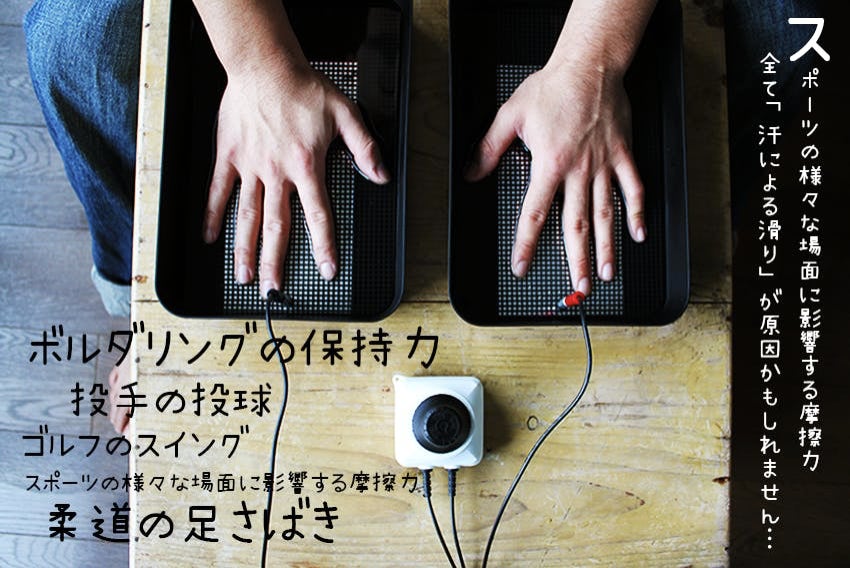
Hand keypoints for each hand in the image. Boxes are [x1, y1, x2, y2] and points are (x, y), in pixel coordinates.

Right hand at [202, 61, 388, 296]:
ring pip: (246, 216)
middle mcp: (276, 173)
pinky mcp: (228, 156)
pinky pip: (218, 191)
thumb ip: (365, 149)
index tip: (326, 270)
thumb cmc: (303, 88)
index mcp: (306, 167)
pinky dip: (214, 215)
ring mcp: (249, 166)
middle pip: (276, 226)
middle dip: (275, 262)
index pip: (318, 216)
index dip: (323, 246)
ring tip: (243, 276)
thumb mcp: (346, 115)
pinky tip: (211, 237)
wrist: (264, 65)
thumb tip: (380, 176)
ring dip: (244, 249)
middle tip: (273, 289)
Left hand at [464, 60, 644, 295]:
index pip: (534, 214)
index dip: (526, 245)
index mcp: (549, 164)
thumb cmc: (552, 87)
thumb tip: (472, 173)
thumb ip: (489, 149)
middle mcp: (579, 170)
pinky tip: (639, 234)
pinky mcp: (623, 154)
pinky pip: (633, 188)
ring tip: (607, 273)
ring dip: (607, 246)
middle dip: (576, 260)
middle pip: (576, 225)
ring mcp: (604, 164)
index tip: (522, 266)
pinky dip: (638, 212)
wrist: (590, 65)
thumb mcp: (510, 115)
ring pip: (605, 214)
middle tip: (577, 288)